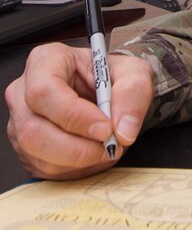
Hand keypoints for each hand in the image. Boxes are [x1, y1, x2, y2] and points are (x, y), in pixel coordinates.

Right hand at [5, 42, 153, 179]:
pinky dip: (74, 168)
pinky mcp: (26, 148)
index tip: (105, 128)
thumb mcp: (133, 72)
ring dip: (78, 159)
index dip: (74, 116)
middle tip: (109, 145)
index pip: (45, 92)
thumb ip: (133, 93)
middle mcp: (24, 91)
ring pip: (37, 154)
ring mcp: (20, 121)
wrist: (107, 90)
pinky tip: (92, 153)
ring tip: (105, 147)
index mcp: (46, 61)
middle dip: (77, 147)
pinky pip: (44, 168)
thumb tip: (123, 130)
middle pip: (33, 130)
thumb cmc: (112, 75)